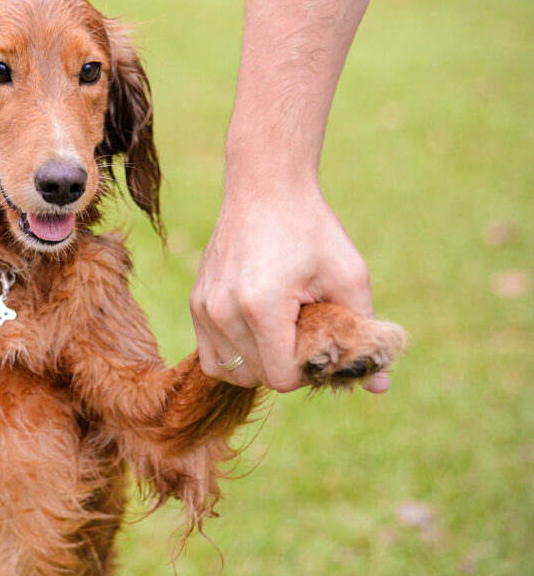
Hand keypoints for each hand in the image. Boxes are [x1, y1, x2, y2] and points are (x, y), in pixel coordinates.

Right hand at [189, 184, 387, 392]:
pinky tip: (258, 335)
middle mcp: (223, 311)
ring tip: (281, 331)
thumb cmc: (311, 229)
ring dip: (260, 364)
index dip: (309, 371)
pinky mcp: (196, 304)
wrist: (265, 189)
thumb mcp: (349, 276)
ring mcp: (204, 308)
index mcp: (261, 306)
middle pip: (257, 377)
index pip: (282, 377)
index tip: (322, 343)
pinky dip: (236, 357)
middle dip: (287, 366)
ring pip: (232, 372)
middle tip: (305, 332)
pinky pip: (212, 357)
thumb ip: (363, 332)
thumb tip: (379, 387)